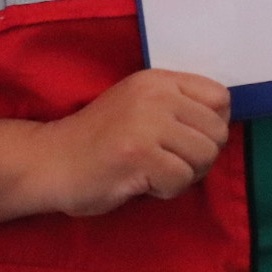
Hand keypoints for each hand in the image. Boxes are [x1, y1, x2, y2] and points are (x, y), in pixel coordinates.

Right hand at [29, 69, 230, 217]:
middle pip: (218, 132)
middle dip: (201, 156)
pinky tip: (143, 184)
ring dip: (185, 175)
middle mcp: (156, 96)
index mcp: (159, 81)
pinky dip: (166, 190)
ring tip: (156, 173)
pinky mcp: (138, 156)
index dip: (213, 125)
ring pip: (204, 157)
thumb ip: (178, 107)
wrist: (48, 162)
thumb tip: (223, 124)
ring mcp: (147, 125)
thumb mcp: (140, 106)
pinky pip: (181, 180)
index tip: (188, 140)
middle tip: (171, 164)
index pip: (220, 98)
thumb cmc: (99, 140)